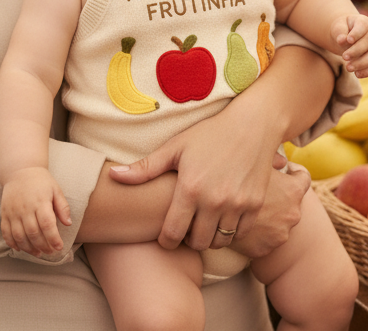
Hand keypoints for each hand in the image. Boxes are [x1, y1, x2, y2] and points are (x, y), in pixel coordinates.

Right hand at [0, 167, 71, 256]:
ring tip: (38, 253)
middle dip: (43, 246)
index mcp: (40, 201)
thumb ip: (63, 206)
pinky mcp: (4, 214)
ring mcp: (13, 212)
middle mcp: (25, 208)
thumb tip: (68, 223)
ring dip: (29, 248)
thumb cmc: (41, 181)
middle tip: (50, 252)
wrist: (20, 170)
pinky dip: (12, 243)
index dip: (53, 238)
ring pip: (19, 236)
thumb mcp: (56, 189)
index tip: (59, 247)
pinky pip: (6, 233)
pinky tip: (21, 248)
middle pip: (33, 233)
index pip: (47, 224)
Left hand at [108, 101, 280, 251]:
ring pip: (219, 241)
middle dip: (188, 240)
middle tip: (186, 228)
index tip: (166, 236)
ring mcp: (237, 204)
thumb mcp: (175, 147)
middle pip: (197, 243)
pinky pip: (240, 233)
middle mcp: (214, 201)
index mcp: (190, 188)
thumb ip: (145, 168)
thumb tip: (112, 177)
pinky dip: (230, 230)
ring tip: (203, 222)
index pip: (172, 234)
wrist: (251, 125)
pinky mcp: (255, 205)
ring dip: (209, 237)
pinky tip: (223, 216)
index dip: (166, 240)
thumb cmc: (209, 133)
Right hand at [229, 161, 310, 258]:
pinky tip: (240, 221)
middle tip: (259, 188)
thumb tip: (283, 161)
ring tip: (247, 207)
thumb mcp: (255, 162)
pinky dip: (256, 232)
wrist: (210, 210)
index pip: (303, 177)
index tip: (284, 170)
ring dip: (268, 215)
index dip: (294, 171)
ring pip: (277, 222)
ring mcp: (280, 234)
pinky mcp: (265, 249)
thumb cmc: (234, 175)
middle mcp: (292, 214)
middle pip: (290, 202)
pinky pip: (263, 238)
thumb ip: (272, 158)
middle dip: (278, 195)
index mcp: (293, 191)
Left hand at [332, 14, 367, 78]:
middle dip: (356, 51)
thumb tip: (341, 40)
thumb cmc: (343, 30)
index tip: (348, 40)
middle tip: (344, 57)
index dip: (357, 33)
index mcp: (364, 22)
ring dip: (362, 63)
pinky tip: (357, 74)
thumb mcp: (338, 27)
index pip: (363, 26)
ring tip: (348, 68)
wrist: (349, 36)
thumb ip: (339, 32)